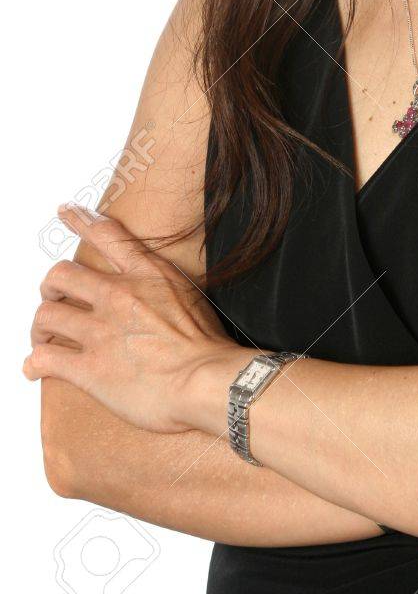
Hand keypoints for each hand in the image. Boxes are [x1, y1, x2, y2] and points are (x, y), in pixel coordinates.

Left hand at [23, 204, 235, 432]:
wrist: (206, 380)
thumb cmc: (206, 345)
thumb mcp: (189, 294)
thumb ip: (161, 285)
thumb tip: (149, 292)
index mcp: (146, 274)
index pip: (106, 235)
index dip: (80, 220)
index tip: (66, 212)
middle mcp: (118, 296)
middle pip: (60, 275)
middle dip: (51, 287)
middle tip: (54, 298)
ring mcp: (101, 332)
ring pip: (47, 315)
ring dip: (40, 328)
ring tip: (45, 338)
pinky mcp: (90, 368)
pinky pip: (45, 359)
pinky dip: (34, 364)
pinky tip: (35, 369)